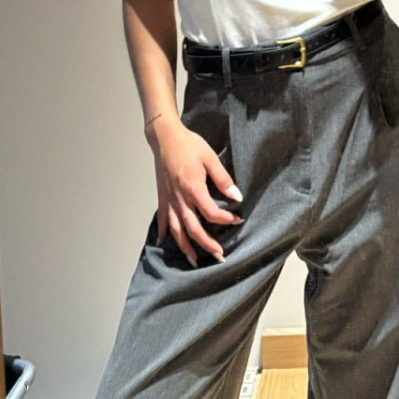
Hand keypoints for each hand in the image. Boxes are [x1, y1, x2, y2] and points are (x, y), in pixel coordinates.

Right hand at [150, 123, 243, 265]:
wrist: (165, 138)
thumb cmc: (189, 145)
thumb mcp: (210, 158)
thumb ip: (223, 179)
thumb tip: (237, 196)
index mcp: (193, 189)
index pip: (211, 213)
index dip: (226, 219)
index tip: (237, 219)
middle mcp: (180, 199)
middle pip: (193, 229)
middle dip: (207, 244)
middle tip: (219, 255)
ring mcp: (169, 200)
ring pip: (176, 230)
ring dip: (185, 247)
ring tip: (194, 260)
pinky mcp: (162, 197)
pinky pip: (162, 220)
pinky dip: (164, 233)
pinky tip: (165, 242)